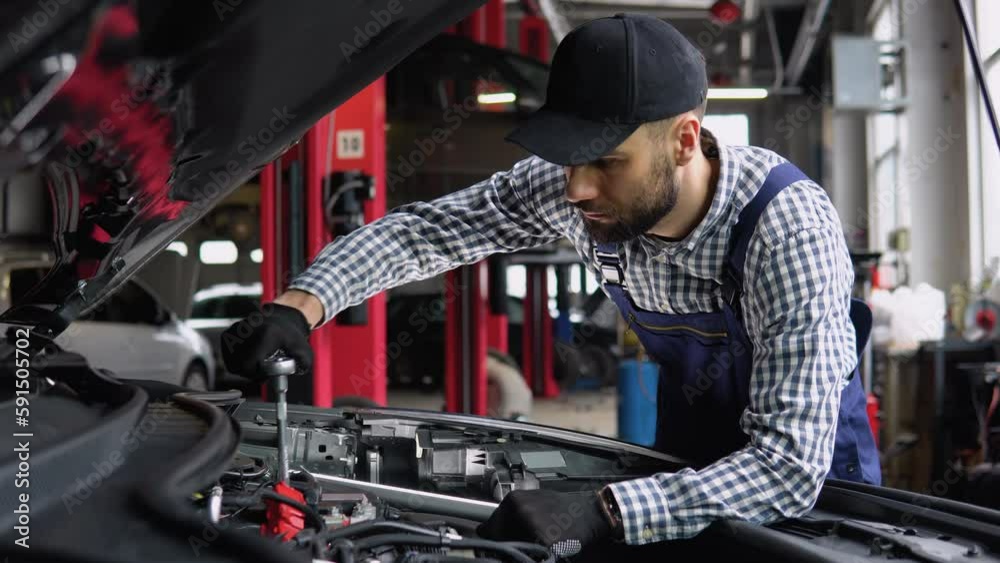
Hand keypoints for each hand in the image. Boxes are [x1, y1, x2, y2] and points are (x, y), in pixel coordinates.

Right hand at [220, 302, 312, 379]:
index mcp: (265, 334)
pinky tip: (249, 358)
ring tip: (257, 363)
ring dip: (244, 368)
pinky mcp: (227, 334)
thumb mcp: (303, 349)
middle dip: (252, 374)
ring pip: (233, 364)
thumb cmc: (290, 336)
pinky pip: (228, 358)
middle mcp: (247, 331)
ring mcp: (235, 332)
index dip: (258, 375)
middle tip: (263, 371)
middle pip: (240, 367)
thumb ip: (304, 363)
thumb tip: (299, 370)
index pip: (250, 365)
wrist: (279, 318)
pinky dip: (237, 362)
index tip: (267, 374)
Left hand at [476, 490, 614, 556]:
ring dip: (521, 549)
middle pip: (500, 541)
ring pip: (514, 548)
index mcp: (514, 500)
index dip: (494, 540)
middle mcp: (520, 511)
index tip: (496, 545)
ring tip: (538, 541)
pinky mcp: (545, 542)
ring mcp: (532, 526)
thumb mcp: (533, 502)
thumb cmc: (562, 507)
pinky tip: (545, 548)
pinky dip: (536, 555)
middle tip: (525, 542)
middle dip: (508, 545)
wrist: (591, 512)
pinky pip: (531, 555)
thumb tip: (484, 529)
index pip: (489, 529)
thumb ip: (509, 513)